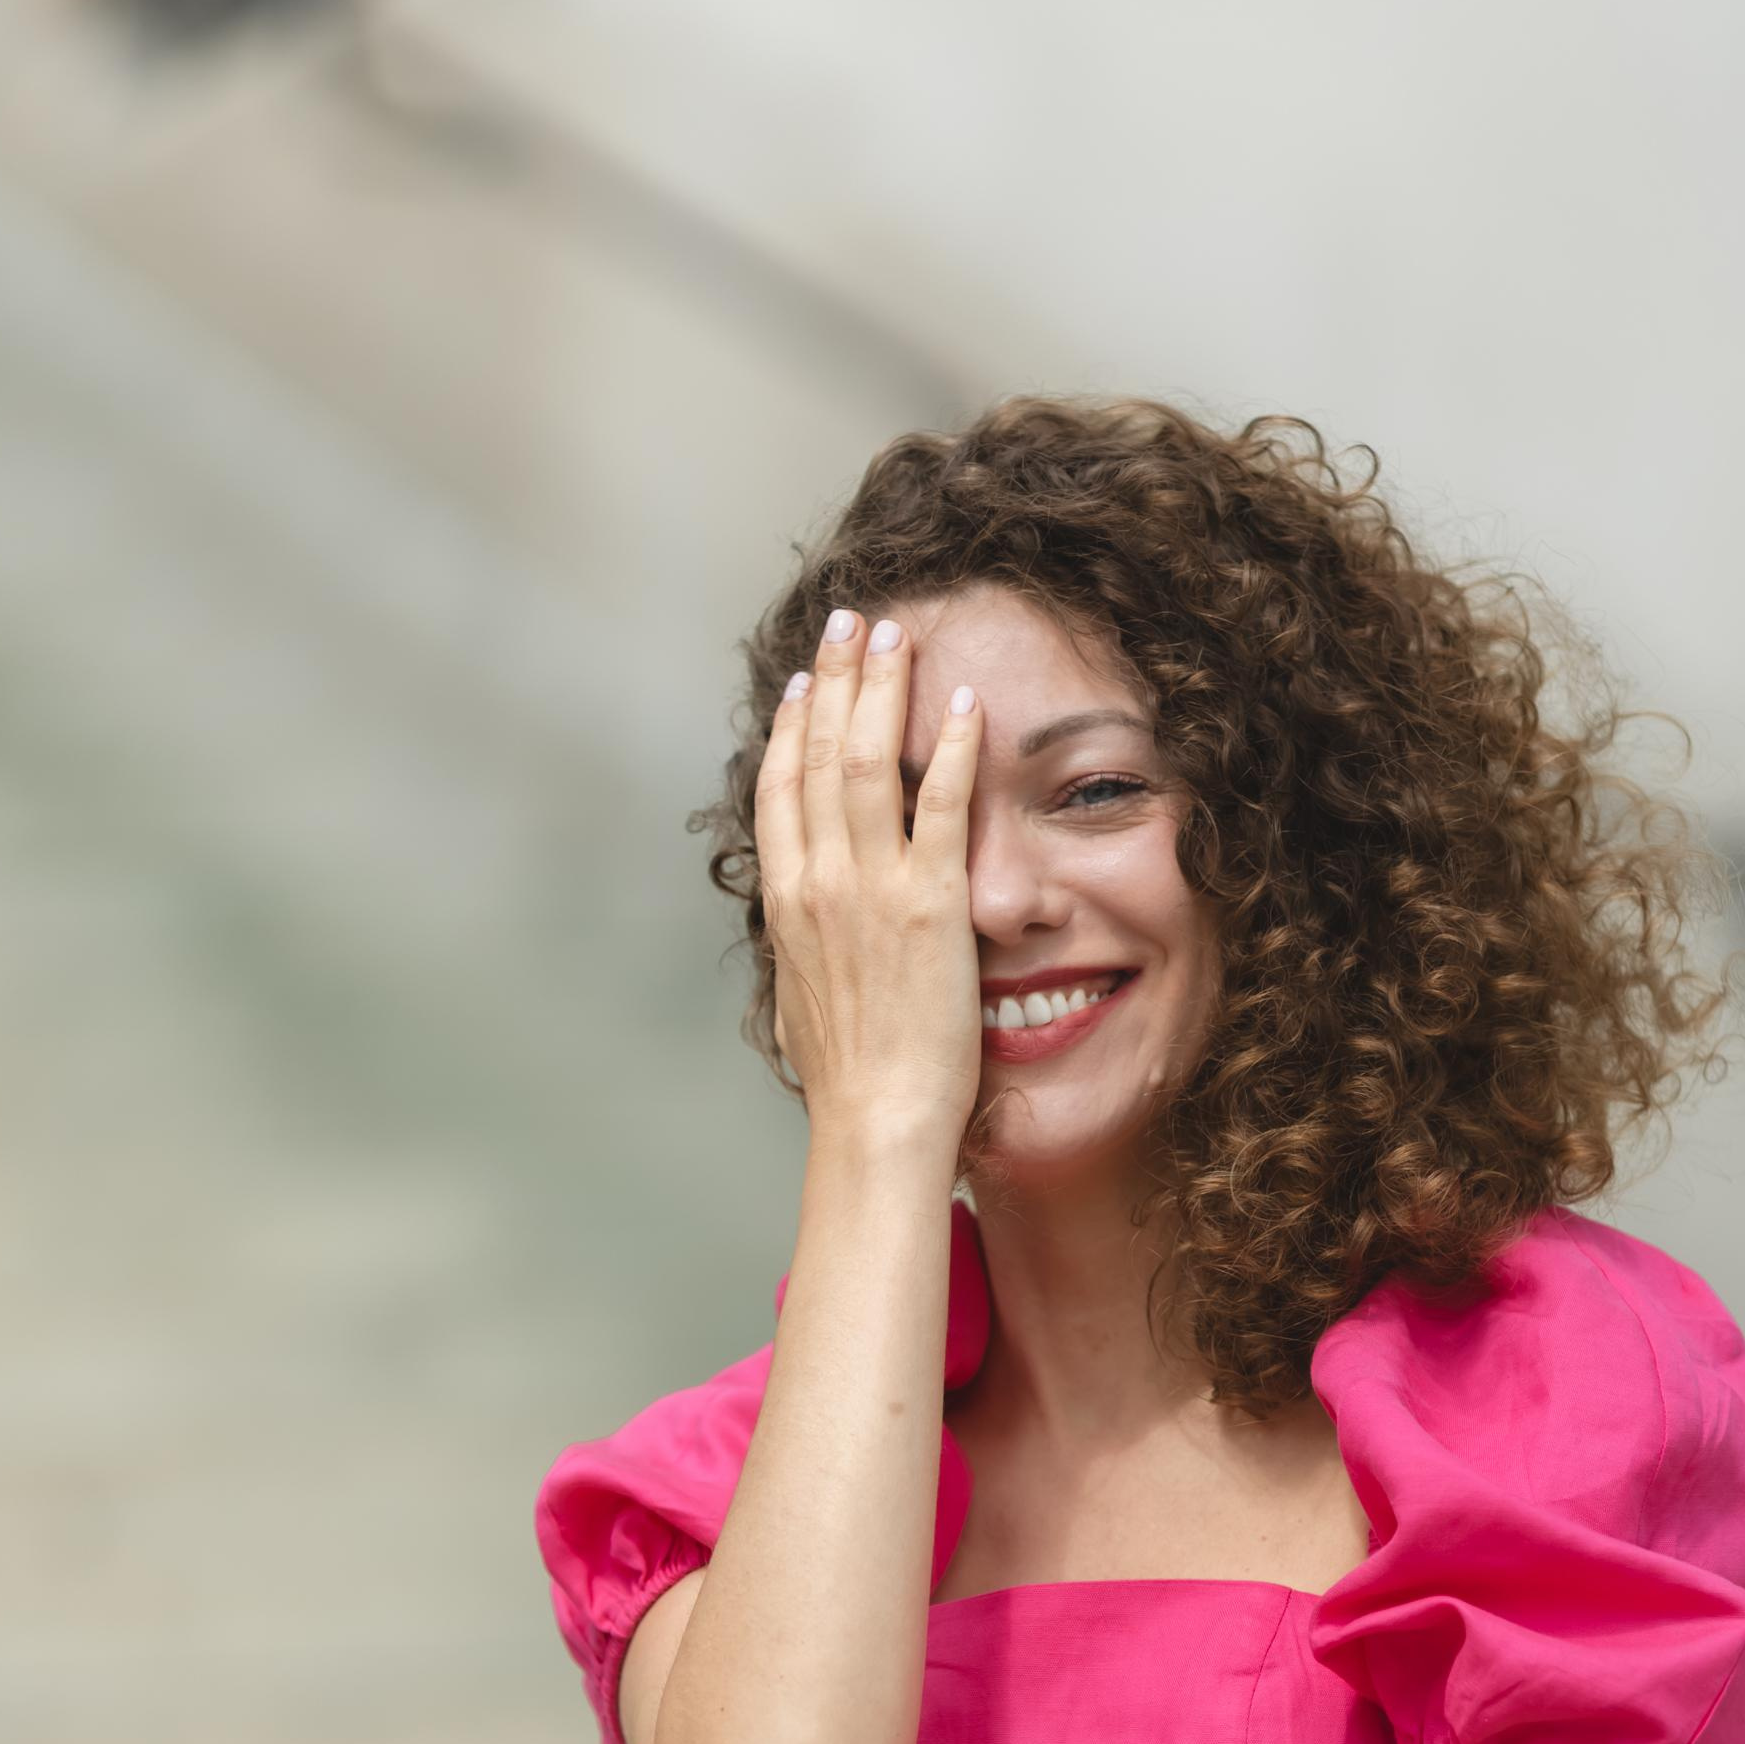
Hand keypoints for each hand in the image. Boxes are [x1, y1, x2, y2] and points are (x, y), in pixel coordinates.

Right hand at [756, 608, 983, 1150]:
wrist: (878, 1121)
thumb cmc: (849, 1080)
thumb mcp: (802, 1001)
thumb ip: (804, 948)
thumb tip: (802, 932)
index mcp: (787, 903)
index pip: (779, 789)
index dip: (793, 726)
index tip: (808, 681)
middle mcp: (820, 882)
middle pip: (818, 752)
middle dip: (837, 678)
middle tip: (853, 622)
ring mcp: (873, 888)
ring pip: (868, 759)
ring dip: (884, 688)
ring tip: (898, 637)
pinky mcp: (933, 902)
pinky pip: (942, 803)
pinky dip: (952, 745)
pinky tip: (965, 701)